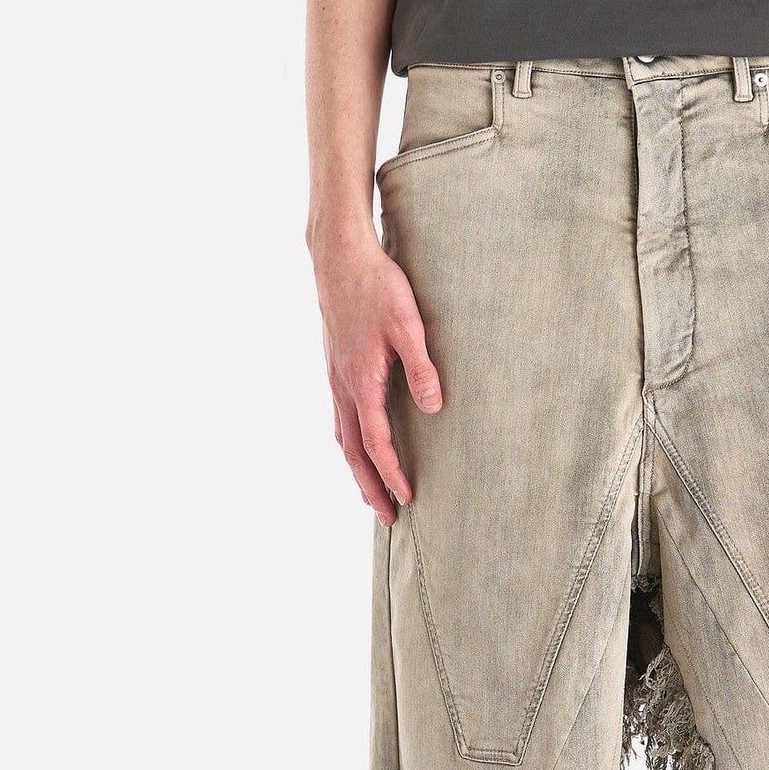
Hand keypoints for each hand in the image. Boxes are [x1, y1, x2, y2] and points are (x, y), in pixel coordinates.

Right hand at [314, 235, 441, 525]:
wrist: (339, 254)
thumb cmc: (376, 285)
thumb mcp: (408, 324)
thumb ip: (422, 368)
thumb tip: (433, 407)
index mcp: (360, 382)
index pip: (376, 443)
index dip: (392, 474)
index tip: (409, 498)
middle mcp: (343, 386)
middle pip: (353, 451)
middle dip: (370, 486)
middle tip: (387, 516)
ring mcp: (335, 377)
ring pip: (343, 436)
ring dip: (358, 469)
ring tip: (373, 492)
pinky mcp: (335, 367)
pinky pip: (340, 417)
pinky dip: (350, 442)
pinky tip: (361, 445)